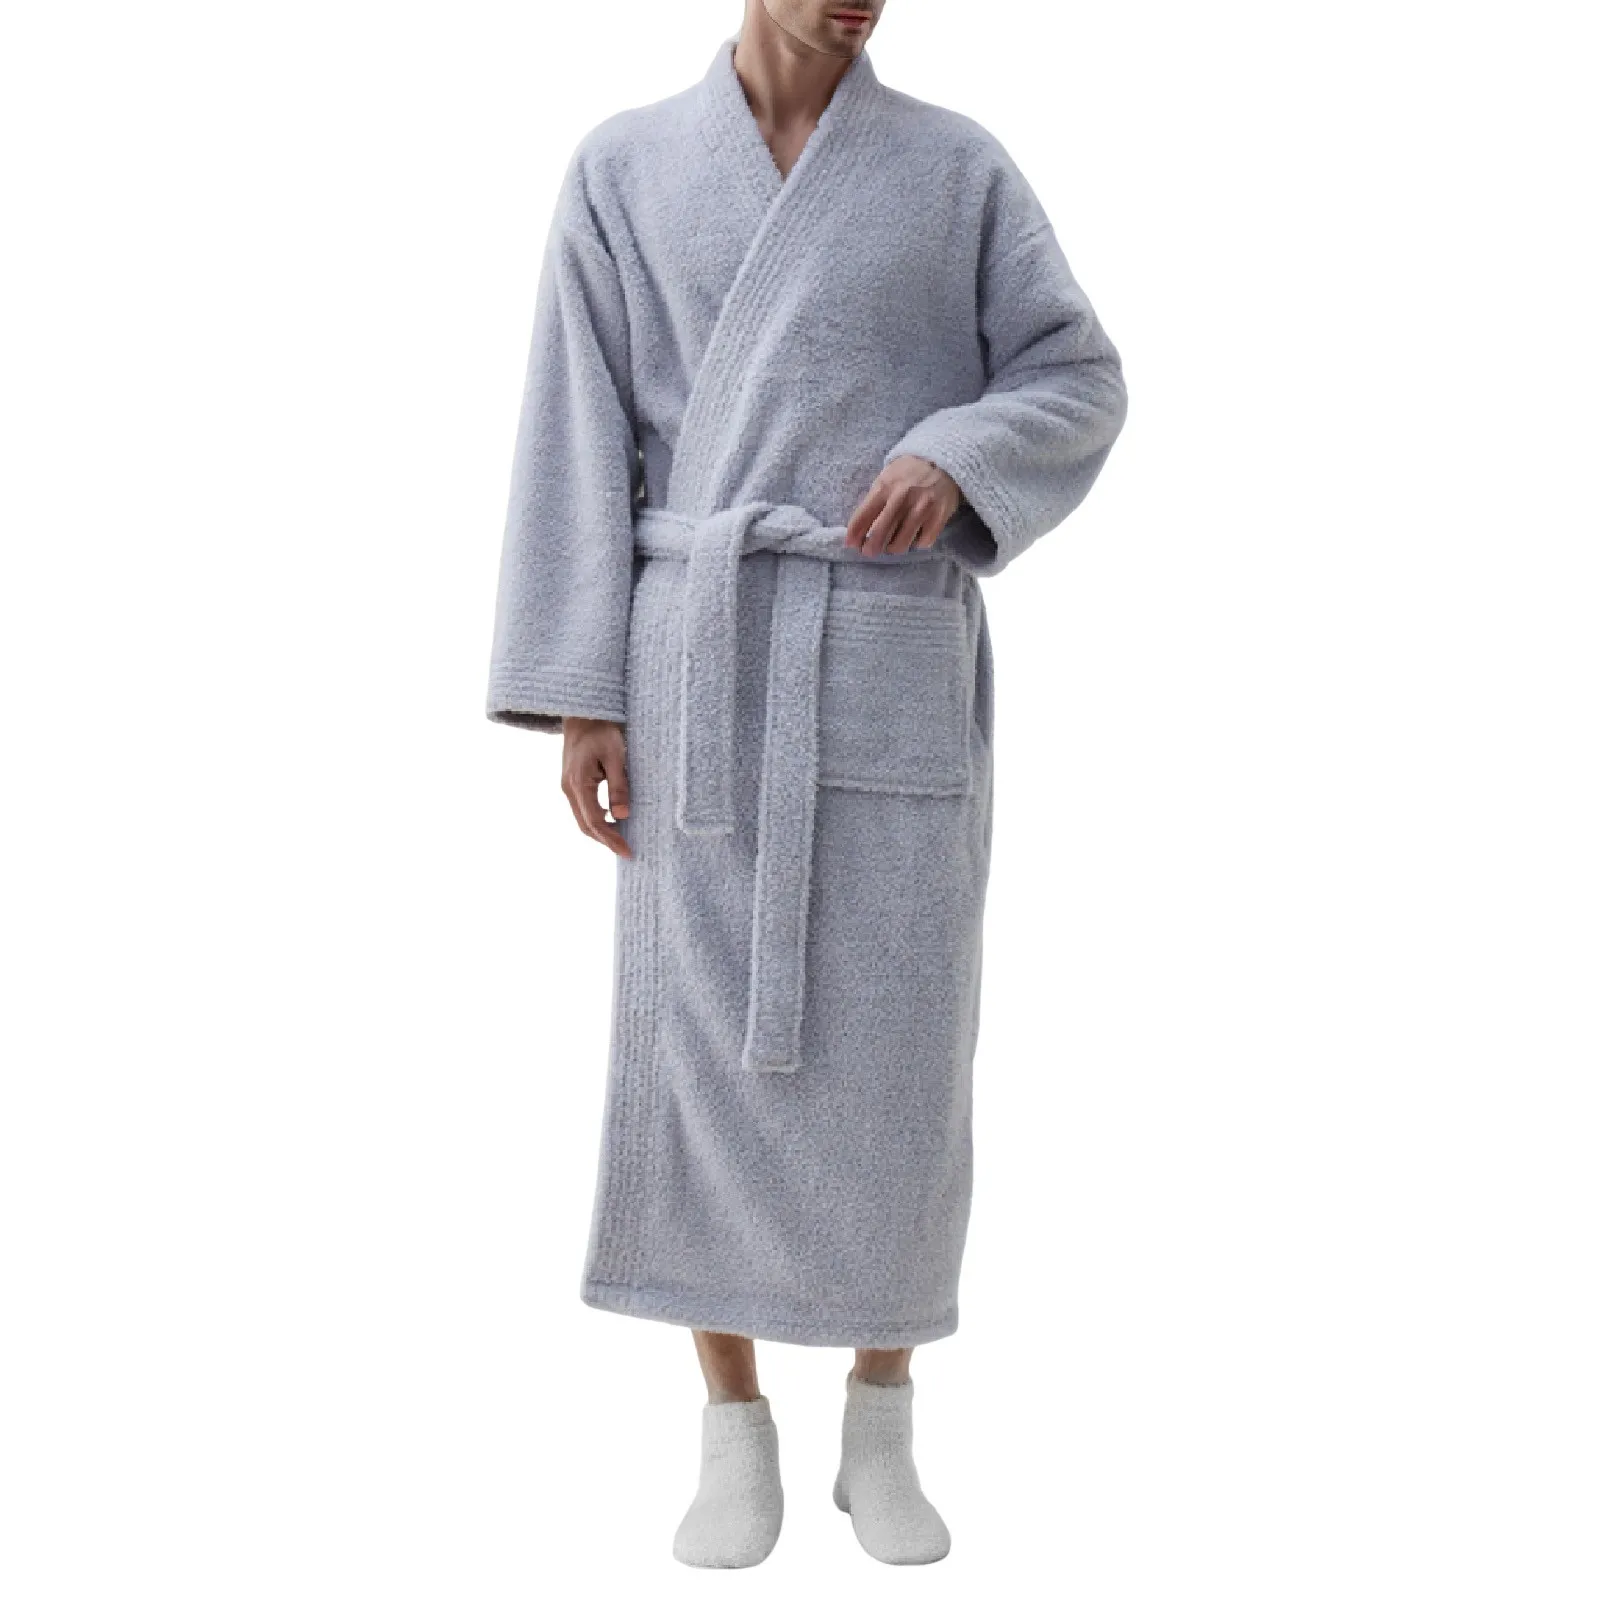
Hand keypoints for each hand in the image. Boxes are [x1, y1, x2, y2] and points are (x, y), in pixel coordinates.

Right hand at [561, 716, 631, 858]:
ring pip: (582, 819)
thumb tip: (621, 815)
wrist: (583, 714)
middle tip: (626, 851)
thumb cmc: (601, 730)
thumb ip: (618, 786)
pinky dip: (596, 819)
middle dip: (605, 840)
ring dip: (600, 832)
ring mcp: (568, 786)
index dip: (611, 838)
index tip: (627, 850)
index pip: (594, 821)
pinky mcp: (572, 783)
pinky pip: (582, 808)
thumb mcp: (615, 756)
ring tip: (621, 839)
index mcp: (578, 783)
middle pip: (585, 825)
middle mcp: (569, 789)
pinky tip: (612, 820)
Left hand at [845, 455, 962, 556]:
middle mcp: (903, 498)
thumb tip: (858, 529)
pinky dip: (917, 543)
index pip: (863, 515)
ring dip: (893, 547)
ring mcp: (922, 508)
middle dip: (870, 548)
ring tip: (892, 543)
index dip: (854, 533)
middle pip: (880, 533)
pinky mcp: (939, 517)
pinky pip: (922, 542)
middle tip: (869, 552)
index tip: (850, 544)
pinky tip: (915, 535)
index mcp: (885, 487)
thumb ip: (873, 501)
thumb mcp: (886, 478)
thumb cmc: (908, 473)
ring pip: (901, 543)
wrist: (942, 461)